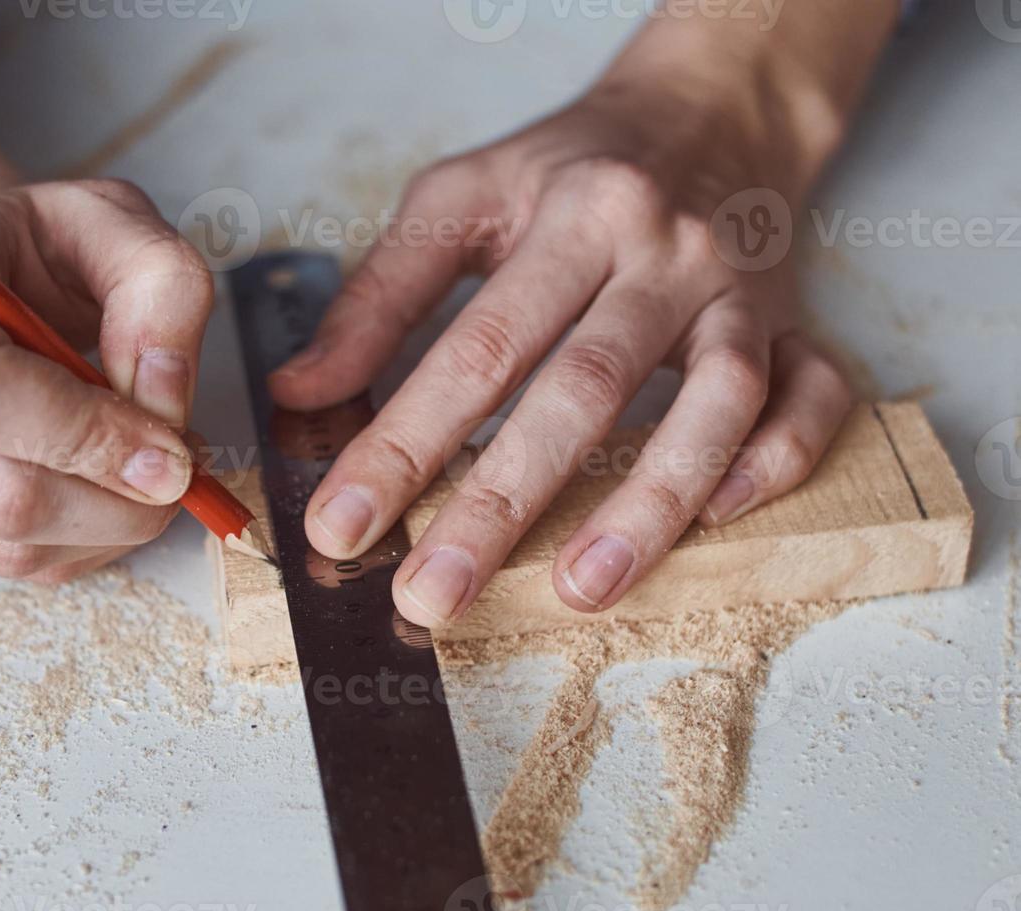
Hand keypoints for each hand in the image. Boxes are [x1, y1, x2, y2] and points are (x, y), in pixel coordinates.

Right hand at [0, 179, 214, 582]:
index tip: (170, 452)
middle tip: (178, 468)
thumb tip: (162, 402)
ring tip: (139, 470)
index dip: (83, 435)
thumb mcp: (121, 223)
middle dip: (115, 501)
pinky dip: (70, 541)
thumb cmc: (37, 245)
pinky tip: (90, 488)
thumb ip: (162, 292)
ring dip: (103, 527)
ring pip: (3, 544)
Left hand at [268, 39, 870, 626]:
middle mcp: (662, 253)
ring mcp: (740, 294)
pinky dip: (774, 462)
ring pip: (712, 405)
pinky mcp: (796, 326)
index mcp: (569, 216)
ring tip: (577, 592)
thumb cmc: (568, 168)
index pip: (476, 346)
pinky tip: (717, 519)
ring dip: (648, 506)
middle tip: (432, 596)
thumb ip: (380, 295)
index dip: (402, 442)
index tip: (341, 525)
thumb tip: (301, 392)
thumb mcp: (459, 199)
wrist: (709, 113)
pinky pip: (810, 400)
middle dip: (500, 503)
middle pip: (582, 389)